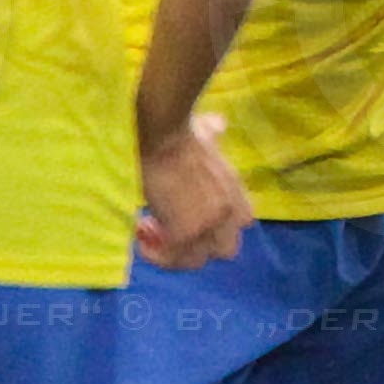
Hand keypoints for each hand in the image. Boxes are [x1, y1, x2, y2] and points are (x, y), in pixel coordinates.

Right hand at [138, 112, 252, 272]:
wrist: (165, 134)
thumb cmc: (180, 129)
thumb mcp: (208, 133)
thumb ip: (215, 133)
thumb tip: (218, 123)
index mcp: (237, 191)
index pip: (243, 223)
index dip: (218, 225)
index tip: (193, 215)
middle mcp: (229, 213)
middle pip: (224, 251)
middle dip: (198, 245)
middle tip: (170, 229)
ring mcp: (208, 225)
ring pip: (195, 261)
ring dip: (171, 253)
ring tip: (148, 230)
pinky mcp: (184, 232)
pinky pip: (171, 257)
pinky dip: (154, 252)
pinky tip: (139, 232)